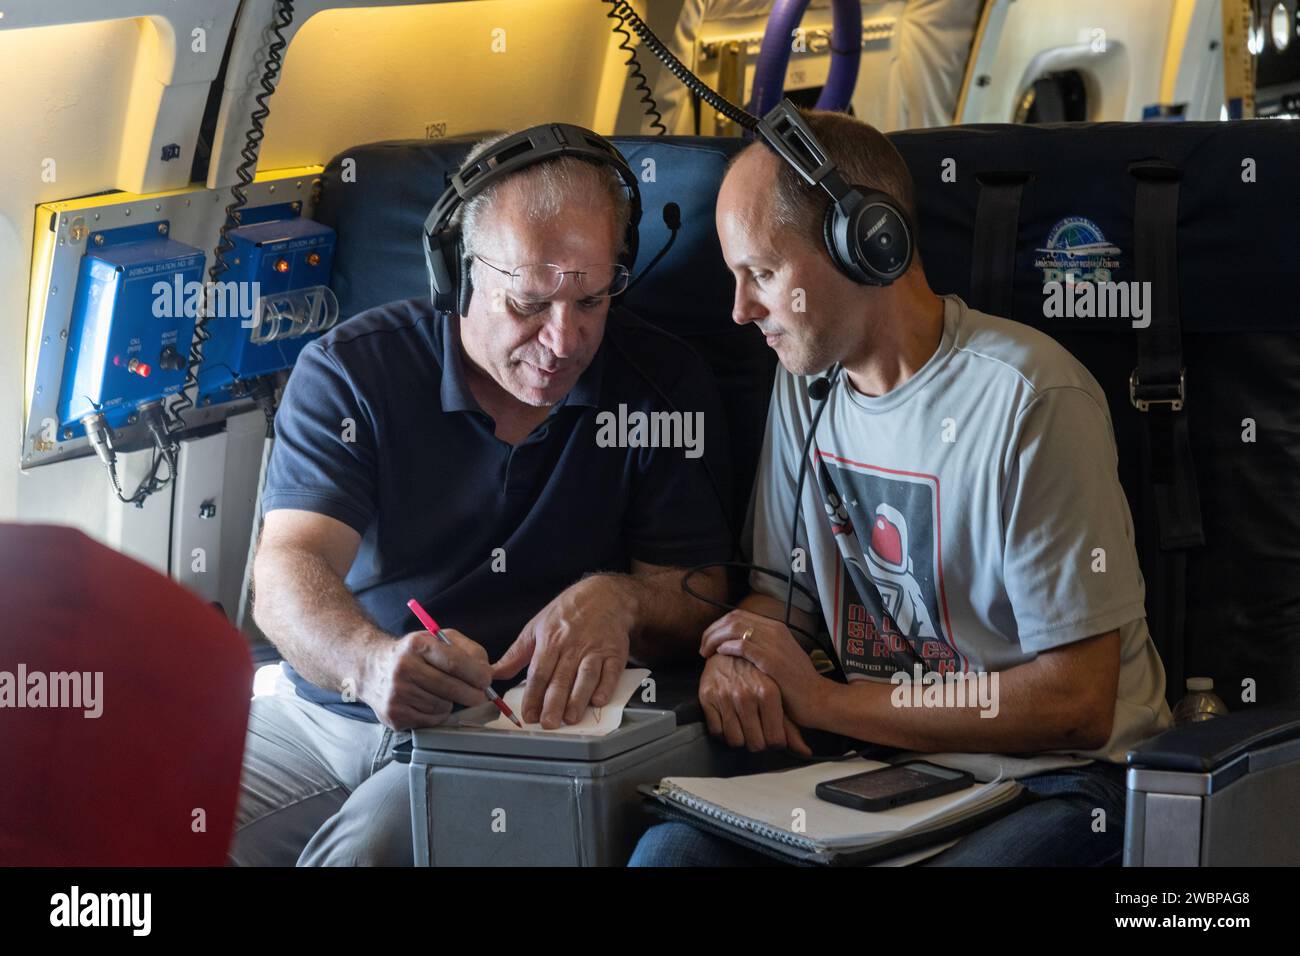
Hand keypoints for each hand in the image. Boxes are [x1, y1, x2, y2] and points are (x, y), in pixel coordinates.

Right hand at [361, 629, 490, 730]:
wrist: (370, 667)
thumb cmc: (411, 653)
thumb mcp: (436, 639)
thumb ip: (466, 649)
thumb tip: (487, 671)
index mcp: (417, 645)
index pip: (454, 662)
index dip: (476, 674)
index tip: (487, 680)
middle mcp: (404, 668)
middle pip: (450, 688)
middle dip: (472, 694)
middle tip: (479, 695)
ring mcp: (397, 694)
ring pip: (442, 706)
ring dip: (450, 703)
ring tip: (440, 692)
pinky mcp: (394, 715)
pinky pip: (431, 720)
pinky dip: (437, 714)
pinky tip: (428, 702)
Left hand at [492, 576, 632, 727]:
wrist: (605, 594)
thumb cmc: (568, 611)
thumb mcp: (536, 627)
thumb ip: (516, 654)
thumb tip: (494, 673)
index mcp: (550, 640)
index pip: (539, 672)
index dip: (533, 695)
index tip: (528, 715)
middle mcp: (572, 645)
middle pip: (561, 677)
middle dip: (554, 702)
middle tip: (548, 723)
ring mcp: (595, 649)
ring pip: (585, 676)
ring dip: (578, 698)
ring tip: (571, 718)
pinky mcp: (615, 652)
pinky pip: (611, 672)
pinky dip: (606, 686)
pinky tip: (599, 701)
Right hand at [699, 654, 810, 755]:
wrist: (730, 646)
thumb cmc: (758, 672)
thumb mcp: (778, 693)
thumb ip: (791, 724)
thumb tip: (805, 752)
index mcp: (768, 693)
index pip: (774, 740)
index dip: (775, 743)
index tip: (773, 738)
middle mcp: (746, 695)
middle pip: (756, 744)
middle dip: (758, 743)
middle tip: (758, 733)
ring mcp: (725, 696)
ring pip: (735, 740)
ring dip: (741, 738)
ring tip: (744, 727)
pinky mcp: (707, 697)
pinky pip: (716, 731)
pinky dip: (723, 732)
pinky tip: (730, 722)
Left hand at [701, 609, 822, 726]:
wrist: (818, 700)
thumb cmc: (795, 685)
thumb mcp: (778, 658)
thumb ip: (760, 648)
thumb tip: (735, 646)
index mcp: (776, 628)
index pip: (738, 615)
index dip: (718, 626)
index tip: (708, 641)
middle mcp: (775, 630)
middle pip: (733, 618)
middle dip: (712, 631)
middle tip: (702, 647)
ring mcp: (774, 643)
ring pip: (734, 628)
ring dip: (715, 639)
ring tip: (706, 652)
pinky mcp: (772, 660)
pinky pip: (743, 646)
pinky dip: (728, 647)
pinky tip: (720, 654)